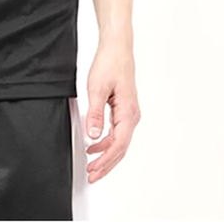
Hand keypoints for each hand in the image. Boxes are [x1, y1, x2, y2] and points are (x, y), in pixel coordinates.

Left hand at [84, 38, 140, 181]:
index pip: (117, 145)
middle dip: (106, 164)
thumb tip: (93, 136)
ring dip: (106, 154)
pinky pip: (117, 132)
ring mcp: (129, 113)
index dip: (105, 161)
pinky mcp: (124, 109)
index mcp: (128, 113)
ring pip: (119, 142)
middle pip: (120, 148)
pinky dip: (106, 142)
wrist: (117, 48)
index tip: (94, 170)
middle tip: (92, 175)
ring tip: (92, 164)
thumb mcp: (96, 89)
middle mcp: (132, 116)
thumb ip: (95, 114)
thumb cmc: (110, 63)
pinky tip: (95, 144)